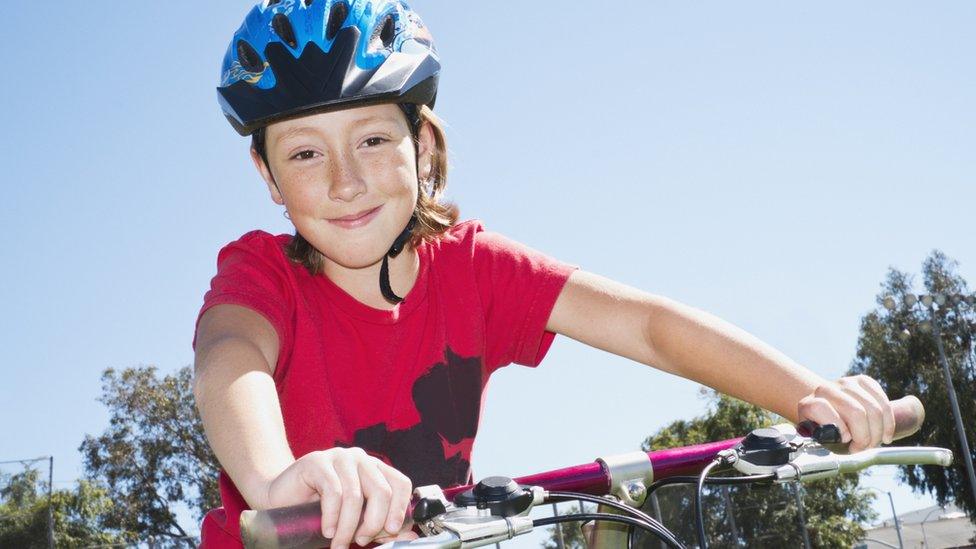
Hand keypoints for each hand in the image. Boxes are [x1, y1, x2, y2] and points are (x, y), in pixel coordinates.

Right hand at [264, 447, 413, 548]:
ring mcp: (339, 457)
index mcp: (375, 470)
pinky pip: (333, 492)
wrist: (279, 499)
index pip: (400, 484)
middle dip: (373, 523)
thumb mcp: (355, 520)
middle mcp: (361, 459)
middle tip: (361, 541)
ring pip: (355, 496)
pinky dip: (332, 517)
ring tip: (338, 543)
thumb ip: (379, 526)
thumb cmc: (319, 510)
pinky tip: (326, 530)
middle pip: (381, 491)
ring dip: (348, 527)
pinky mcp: (317, 462)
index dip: (400, 509)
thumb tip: (407, 538)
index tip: (390, 531)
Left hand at [797, 375, 894, 451]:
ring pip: (873, 409)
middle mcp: (825, 389)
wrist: (828, 413)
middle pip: (856, 412)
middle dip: (865, 436)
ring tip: (873, 443)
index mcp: (808, 404)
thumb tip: (841, 438)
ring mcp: (845, 383)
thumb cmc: (825, 432)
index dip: (838, 428)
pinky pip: (883, 401)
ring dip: (878, 432)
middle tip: (864, 448)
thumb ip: (826, 440)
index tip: (846, 441)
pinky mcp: (863, 381)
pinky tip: (885, 434)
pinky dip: (888, 422)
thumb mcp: (819, 440)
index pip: (820, 408)